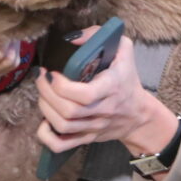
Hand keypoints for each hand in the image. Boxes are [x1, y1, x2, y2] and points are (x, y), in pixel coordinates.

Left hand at [35, 28, 177, 156]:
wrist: (138, 114)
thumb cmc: (126, 78)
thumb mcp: (123, 49)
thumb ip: (99, 35)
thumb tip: (71, 38)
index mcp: (112, 87)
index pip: (85, 95)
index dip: (62, 86)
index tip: (53, 72)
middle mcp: (103, 110)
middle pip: (68, 111)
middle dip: (47, 94)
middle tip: (42, 78)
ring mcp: (94, 127)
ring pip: (63, 126)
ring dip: (45, 109)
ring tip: (43, 93)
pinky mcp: (86, 139)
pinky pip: (62, 145)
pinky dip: (47, 136)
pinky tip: (44, 122)